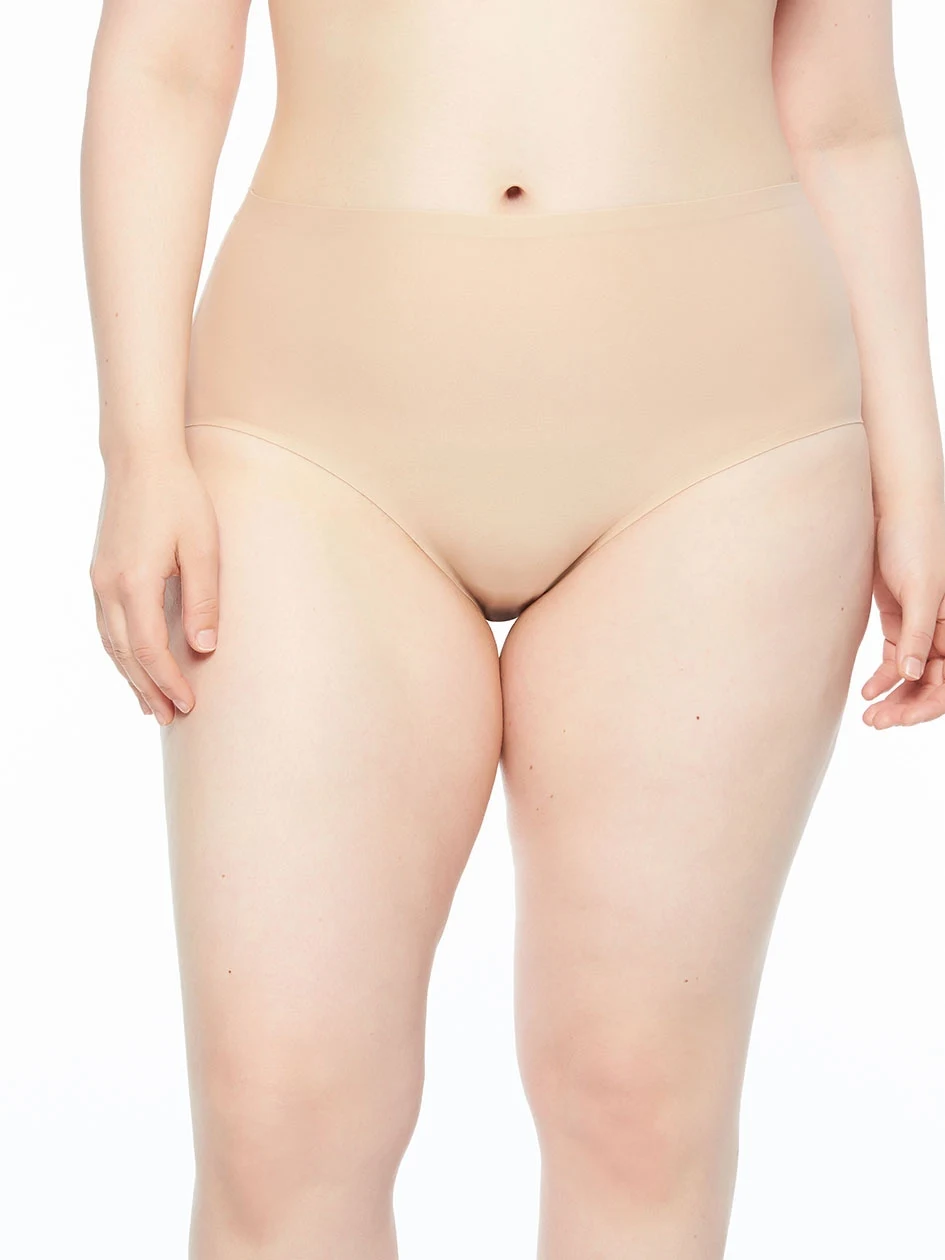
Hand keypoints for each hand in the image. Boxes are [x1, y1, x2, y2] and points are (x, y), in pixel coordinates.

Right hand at [90, 449, 219, 724]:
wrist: (140, 458)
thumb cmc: (179, 497)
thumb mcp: (203, 547)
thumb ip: (203, 598)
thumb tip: (205, 647)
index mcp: (135, 582)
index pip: (150, 650)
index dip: (170, 681)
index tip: (190, 705)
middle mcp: (108, 586)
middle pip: (126, 655)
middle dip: (149, 690)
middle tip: (172, 719)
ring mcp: (99, 580)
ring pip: (112, 644)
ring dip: (131, 677)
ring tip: (152, 706)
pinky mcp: (99, 573)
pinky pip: (106, 626)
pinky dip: (120, 653)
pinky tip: (133, 665)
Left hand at [862, 504, 944, 727]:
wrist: (893, 511)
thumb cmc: (915, 541)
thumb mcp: (920, 589)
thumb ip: (918, 634)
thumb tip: (912, 675)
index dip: (927, 705)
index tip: (899, 720)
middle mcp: (942, 631)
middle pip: (930, 683)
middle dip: (907, 707)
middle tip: (876, 723)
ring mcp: (920, 626)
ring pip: (911, 674)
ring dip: (894, 697)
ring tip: (869, 716)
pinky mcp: (899, 619)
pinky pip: (895, 657)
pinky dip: (883, 677)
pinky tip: (867, 692)